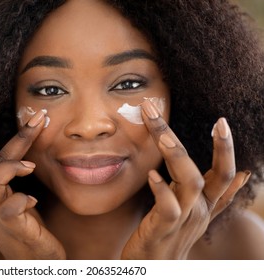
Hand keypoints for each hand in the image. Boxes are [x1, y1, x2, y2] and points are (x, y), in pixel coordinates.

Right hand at [0, 110, 64, 258]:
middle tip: (36, 119)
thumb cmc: (22, 228)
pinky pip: (10, 210)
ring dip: (11, 167)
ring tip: (30, 166)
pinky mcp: (16, 229)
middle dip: (16, 139)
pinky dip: (21, 199)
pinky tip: (32, 198)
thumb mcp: (7, 200)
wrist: (34, 262)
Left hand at [121, 100, 249, 258]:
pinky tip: (152, 174)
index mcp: (206, 204)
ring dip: (177, 157)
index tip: (221, 121)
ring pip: (190, 184)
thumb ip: (219, 196)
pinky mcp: (163, 230)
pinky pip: (169, 209)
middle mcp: (199, 210)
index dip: (226, 148)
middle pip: (207, 172)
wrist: (156, 269)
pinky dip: (162, 190)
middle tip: (173, 113)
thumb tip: (243, 174)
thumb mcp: (198, 214)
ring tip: (162, 135)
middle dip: (195, 142)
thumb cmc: (172, 235)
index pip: (224, 173)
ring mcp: (183, 221)